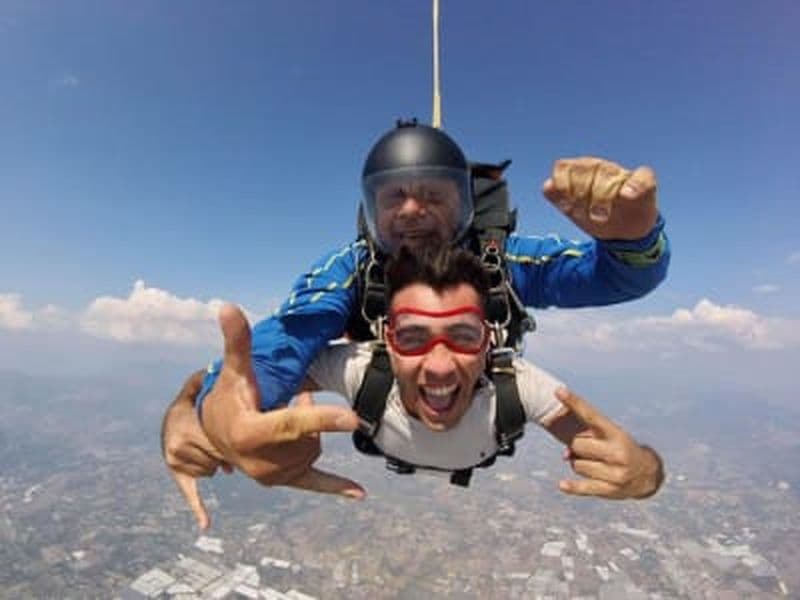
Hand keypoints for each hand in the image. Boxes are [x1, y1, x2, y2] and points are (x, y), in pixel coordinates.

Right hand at [161, 371, 231, 529]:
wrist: (168, 424)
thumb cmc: (189, 405)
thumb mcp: (193, 389)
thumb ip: (202, 378)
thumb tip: (214, 367)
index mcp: (184, 431)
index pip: (217, 443)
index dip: (228, 440)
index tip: (235, 436)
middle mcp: (177, 450)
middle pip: (217, 458)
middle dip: (223, 451)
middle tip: (226, 444)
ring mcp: (178, 465)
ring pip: (212, 470)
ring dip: (216, 462)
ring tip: (212, 451)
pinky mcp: (179, 476)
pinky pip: (190, 494)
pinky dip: (199, 510)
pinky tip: (206, 524)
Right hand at [201, 304, 365, 500]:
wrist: (216, 436)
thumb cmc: (227, 400)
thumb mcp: (233, 372)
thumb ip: (237, 341)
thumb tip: (227, 306)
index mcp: (252, 434)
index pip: (293, 424)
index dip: (323, 419)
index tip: (354, 418)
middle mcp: (262, 461)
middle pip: (308, 433)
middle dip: (305, 412)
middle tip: (289, 398)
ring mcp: (274, 475)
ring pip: (314, 446)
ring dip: (307, 429)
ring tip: (281, 418)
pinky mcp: (285, 481)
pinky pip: (315, 483)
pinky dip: (336, 487)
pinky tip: (360, 493)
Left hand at [542, 157, 657, 239]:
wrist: (624, 233)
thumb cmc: (596, 216)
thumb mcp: (574, 210)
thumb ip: (559, 197)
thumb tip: (548, 186)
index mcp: (580, 171)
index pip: (564, 168)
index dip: (563, 187)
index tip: (567, 207)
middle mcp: (599, 168)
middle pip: (585, 170)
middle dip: (582, 195)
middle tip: (587, 216)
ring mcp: (622, 174)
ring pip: (608, 173)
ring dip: (602, 195)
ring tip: (600, 216)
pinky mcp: (644, 183)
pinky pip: (642, 177)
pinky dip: (634, 186)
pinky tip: (626, 195)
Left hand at [555, 388, 662, 498]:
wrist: (648, 474)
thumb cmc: (621, 449)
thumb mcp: (611, 436)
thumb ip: (586, 438)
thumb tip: (566, 455)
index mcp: (616, 433)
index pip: (590, 415)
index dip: (574, 402)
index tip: (558, 391)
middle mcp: (617, 452)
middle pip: (577, 444)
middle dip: (577, 446)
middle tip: (590, 449)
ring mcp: (615, 473)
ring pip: (576, 465)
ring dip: (578, 464)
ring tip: (595, 464)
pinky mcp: (610, 490)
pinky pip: (583, 487)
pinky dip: (572, 487)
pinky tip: (562, 485)